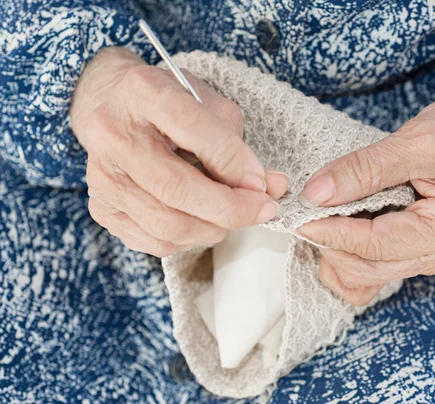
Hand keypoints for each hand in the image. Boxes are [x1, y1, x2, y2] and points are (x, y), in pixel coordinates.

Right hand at [70, 47, 287, 256]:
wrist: (114, 107)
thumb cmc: (169, 103)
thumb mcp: (207, 103)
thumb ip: (237, 144)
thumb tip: (270, 187)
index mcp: (144, 92)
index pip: (195, 131)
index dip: (235, 164)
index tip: (263, 184)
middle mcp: (113, 134)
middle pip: (177, 189)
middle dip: (231, 209)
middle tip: (262, 210)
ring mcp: (102, 175)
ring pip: (167, 224)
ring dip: (214, 228)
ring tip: (232, 215)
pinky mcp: (101, 207)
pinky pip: (154, 242)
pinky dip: (190, 240)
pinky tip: (203, 222)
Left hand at [298, 78, 434, 305]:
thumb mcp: (415, 140)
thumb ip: (362, 170)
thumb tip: (315, 195)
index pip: (378, 245)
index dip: (333, 233)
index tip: (299, 217)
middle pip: (373, 268)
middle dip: (332, 245)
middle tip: (302, 217)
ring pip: (375, 272)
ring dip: (341, 251)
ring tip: (319, 220)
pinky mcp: (430, 251)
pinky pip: (384, 266)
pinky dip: (356, 254)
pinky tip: (339, 230)